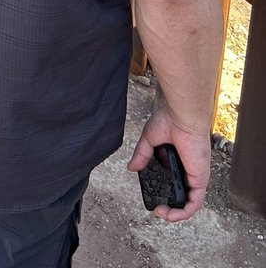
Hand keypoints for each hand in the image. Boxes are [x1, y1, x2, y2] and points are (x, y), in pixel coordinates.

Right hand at [127, 107, 211, 221]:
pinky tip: (170, 214)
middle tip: (157, 209)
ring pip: (189, 203)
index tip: (151, 194)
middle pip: (181, 195)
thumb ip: (142, 155)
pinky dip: (183, 212)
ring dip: (175, 213)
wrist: (182, 116)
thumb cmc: (170, 120)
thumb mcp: (149, 139)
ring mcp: (195, 176)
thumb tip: (132, 168)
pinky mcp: (200, 180)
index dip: (162, 191)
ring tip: (162, 214)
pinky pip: (194, 203)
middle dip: (170, 207)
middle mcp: (187, 170)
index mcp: (177, 160)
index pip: (171, 181)